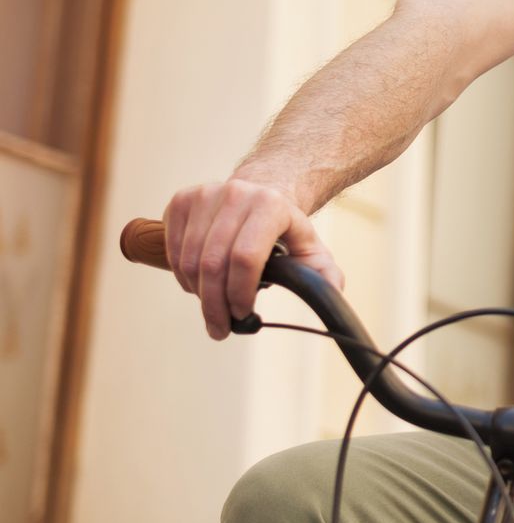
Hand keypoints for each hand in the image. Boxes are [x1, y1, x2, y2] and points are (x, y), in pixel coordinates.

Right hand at [163, 179, 344, 339]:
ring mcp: (205, 195)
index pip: (245, 258)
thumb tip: (332, 295)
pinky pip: (173, 250)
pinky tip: (199, 285)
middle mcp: (236, 194)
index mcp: (271, 206)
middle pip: (213, 263)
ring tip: (212, 308)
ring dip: (198, 294)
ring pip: (188, 260)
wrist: (260, 194)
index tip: (244, 314)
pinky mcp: (181, 201)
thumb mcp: (311, 249)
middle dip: (214, 305)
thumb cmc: (284, 230)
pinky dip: (182, 277)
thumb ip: (324, 275)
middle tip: (220, 329)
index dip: (240, 292)